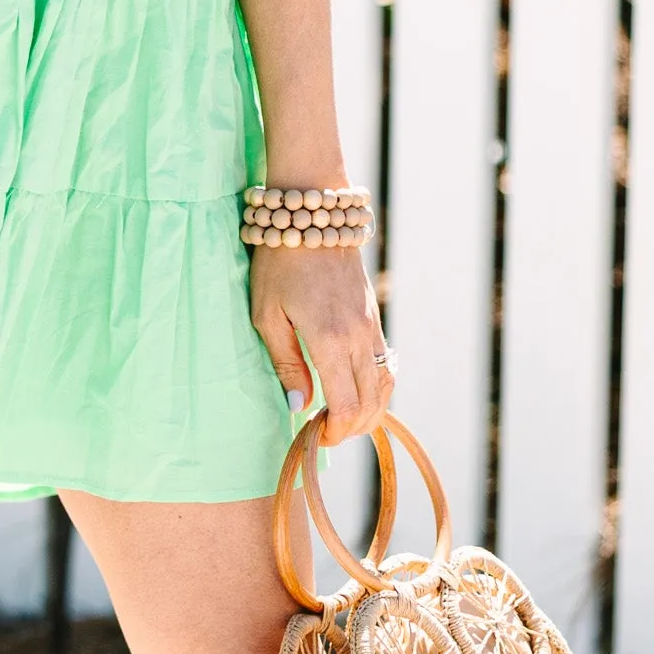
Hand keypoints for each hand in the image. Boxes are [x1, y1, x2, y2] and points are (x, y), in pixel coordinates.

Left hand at [251, 243, 393, 445]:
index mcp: (330, 340)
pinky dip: (377, 387)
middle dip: (352, 428)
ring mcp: (371, 326)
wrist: (313, 216)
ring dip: (370, 411)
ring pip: (385, 384)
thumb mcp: (267, 315)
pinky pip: (386, 363)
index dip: (336, 430)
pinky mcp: (374, 317)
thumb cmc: (279, 264)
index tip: (318, 436)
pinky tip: (359, 392)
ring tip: (344, 420)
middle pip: (371, 402)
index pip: (346, 404)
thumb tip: (299, 406)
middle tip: (327, 434)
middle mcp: (358, 337)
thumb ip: (285, 363)